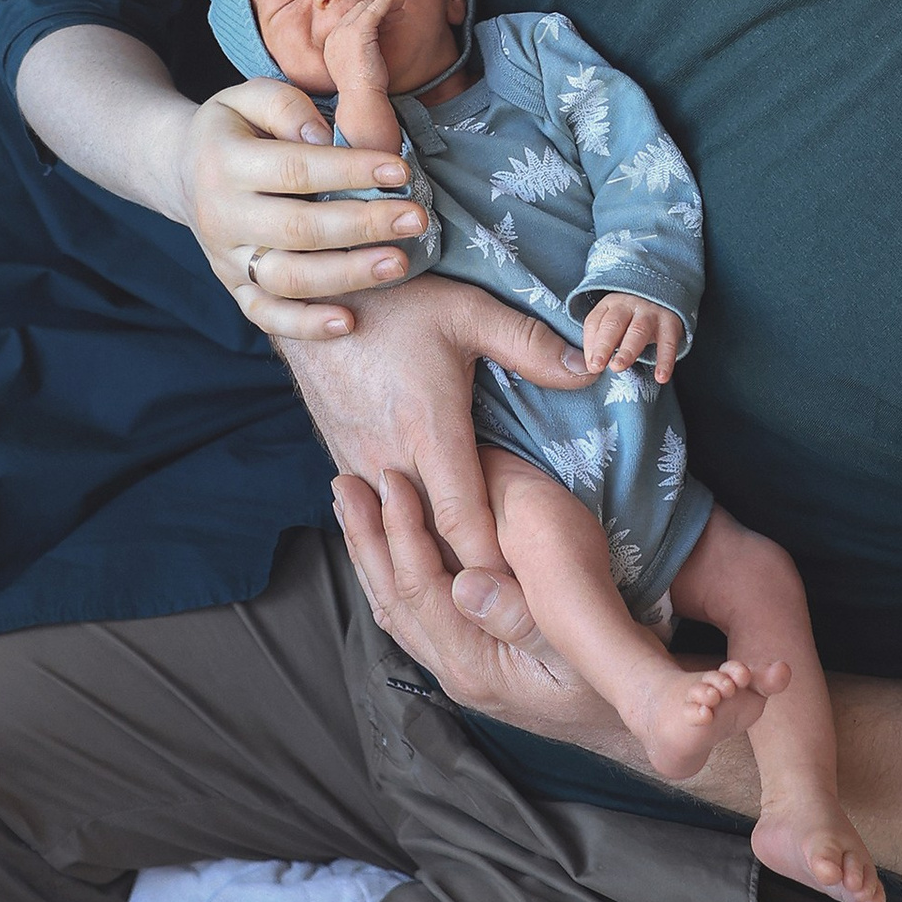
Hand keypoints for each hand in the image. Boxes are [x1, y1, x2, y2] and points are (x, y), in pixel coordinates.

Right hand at [178, 80, 430, 345]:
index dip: (351, 170)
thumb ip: (285, 106)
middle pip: (298, 229)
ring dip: (347, 275)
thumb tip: (322, 137)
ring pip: (288, 279)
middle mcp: (222, 216)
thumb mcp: (248, 96)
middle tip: (416, 218)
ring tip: (397, 264)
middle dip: (364, 225)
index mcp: (224, 162)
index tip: (400, 169)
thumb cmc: (233, 129)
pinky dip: (305, 325)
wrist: (180, 170)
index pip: (296, 169)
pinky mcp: (234, 288)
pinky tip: (349, 322)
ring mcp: (226, 258)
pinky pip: (266, 316)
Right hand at [288, 274, 596, 580]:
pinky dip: (402, 537)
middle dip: (468, 579)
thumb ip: (531, 345)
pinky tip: (429, 552)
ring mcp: (359, 463)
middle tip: (512, 612)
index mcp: (429, 431)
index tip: (526, 596)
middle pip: (431, 544)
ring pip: (398, 535)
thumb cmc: (394, 299)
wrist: (310, 289)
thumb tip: (591, 368)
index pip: (465, 524)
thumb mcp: (468, 311)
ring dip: (432, 561)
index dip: (494, 567)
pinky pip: (374, 516)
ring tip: (474, 597)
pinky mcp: (342, 458)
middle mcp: (390, 459)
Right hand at [325, 0, 399, 158]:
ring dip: (384, 3)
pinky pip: (373, 10)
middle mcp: (334, 35)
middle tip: (397, 6)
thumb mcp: (359, 66)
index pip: (350, 21)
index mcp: (332, 44)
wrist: (361, 100)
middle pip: (357, 12)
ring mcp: (344, 32)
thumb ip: (361, 51)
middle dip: (378, 7)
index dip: (369, 16)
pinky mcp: (358, 31)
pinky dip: (384, 0)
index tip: (387, 17)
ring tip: (400, 3)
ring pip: (365, 9)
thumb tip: (373, 43)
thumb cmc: (364, 90)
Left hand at [332, 465, 606, 731]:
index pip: (419, 589)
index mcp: (475, 664)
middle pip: (393, 597)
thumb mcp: (580, 648)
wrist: (630, 726)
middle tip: (345, 485)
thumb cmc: (612, 682)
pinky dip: (394, 575)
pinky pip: (415, 616)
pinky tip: (388, 549)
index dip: (400, 531)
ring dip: (372, 554)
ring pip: (397, 608)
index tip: (390, 480)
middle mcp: (454, 671)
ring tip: (352, 507)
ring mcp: (457, 670)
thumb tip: (466, 584)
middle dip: (367, 538)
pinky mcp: (468, 663)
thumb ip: (523, 618)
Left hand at [580, 293, 683, 379]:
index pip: (594, 322)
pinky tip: (661, 377)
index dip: (589, 344)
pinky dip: (666, 361)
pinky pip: (668, 343)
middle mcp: (629, 305)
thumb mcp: (615, 323)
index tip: (590, 365)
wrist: (666, 296)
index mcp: (610, 304)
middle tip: (597, 365)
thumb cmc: (633, 318)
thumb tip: (592, 367)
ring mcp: (650, 312)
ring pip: (637, 330)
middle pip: (613, 324)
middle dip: (603, 345)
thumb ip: (601, 341)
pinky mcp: (671, 322)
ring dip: (627, 351)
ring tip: (618, 367)